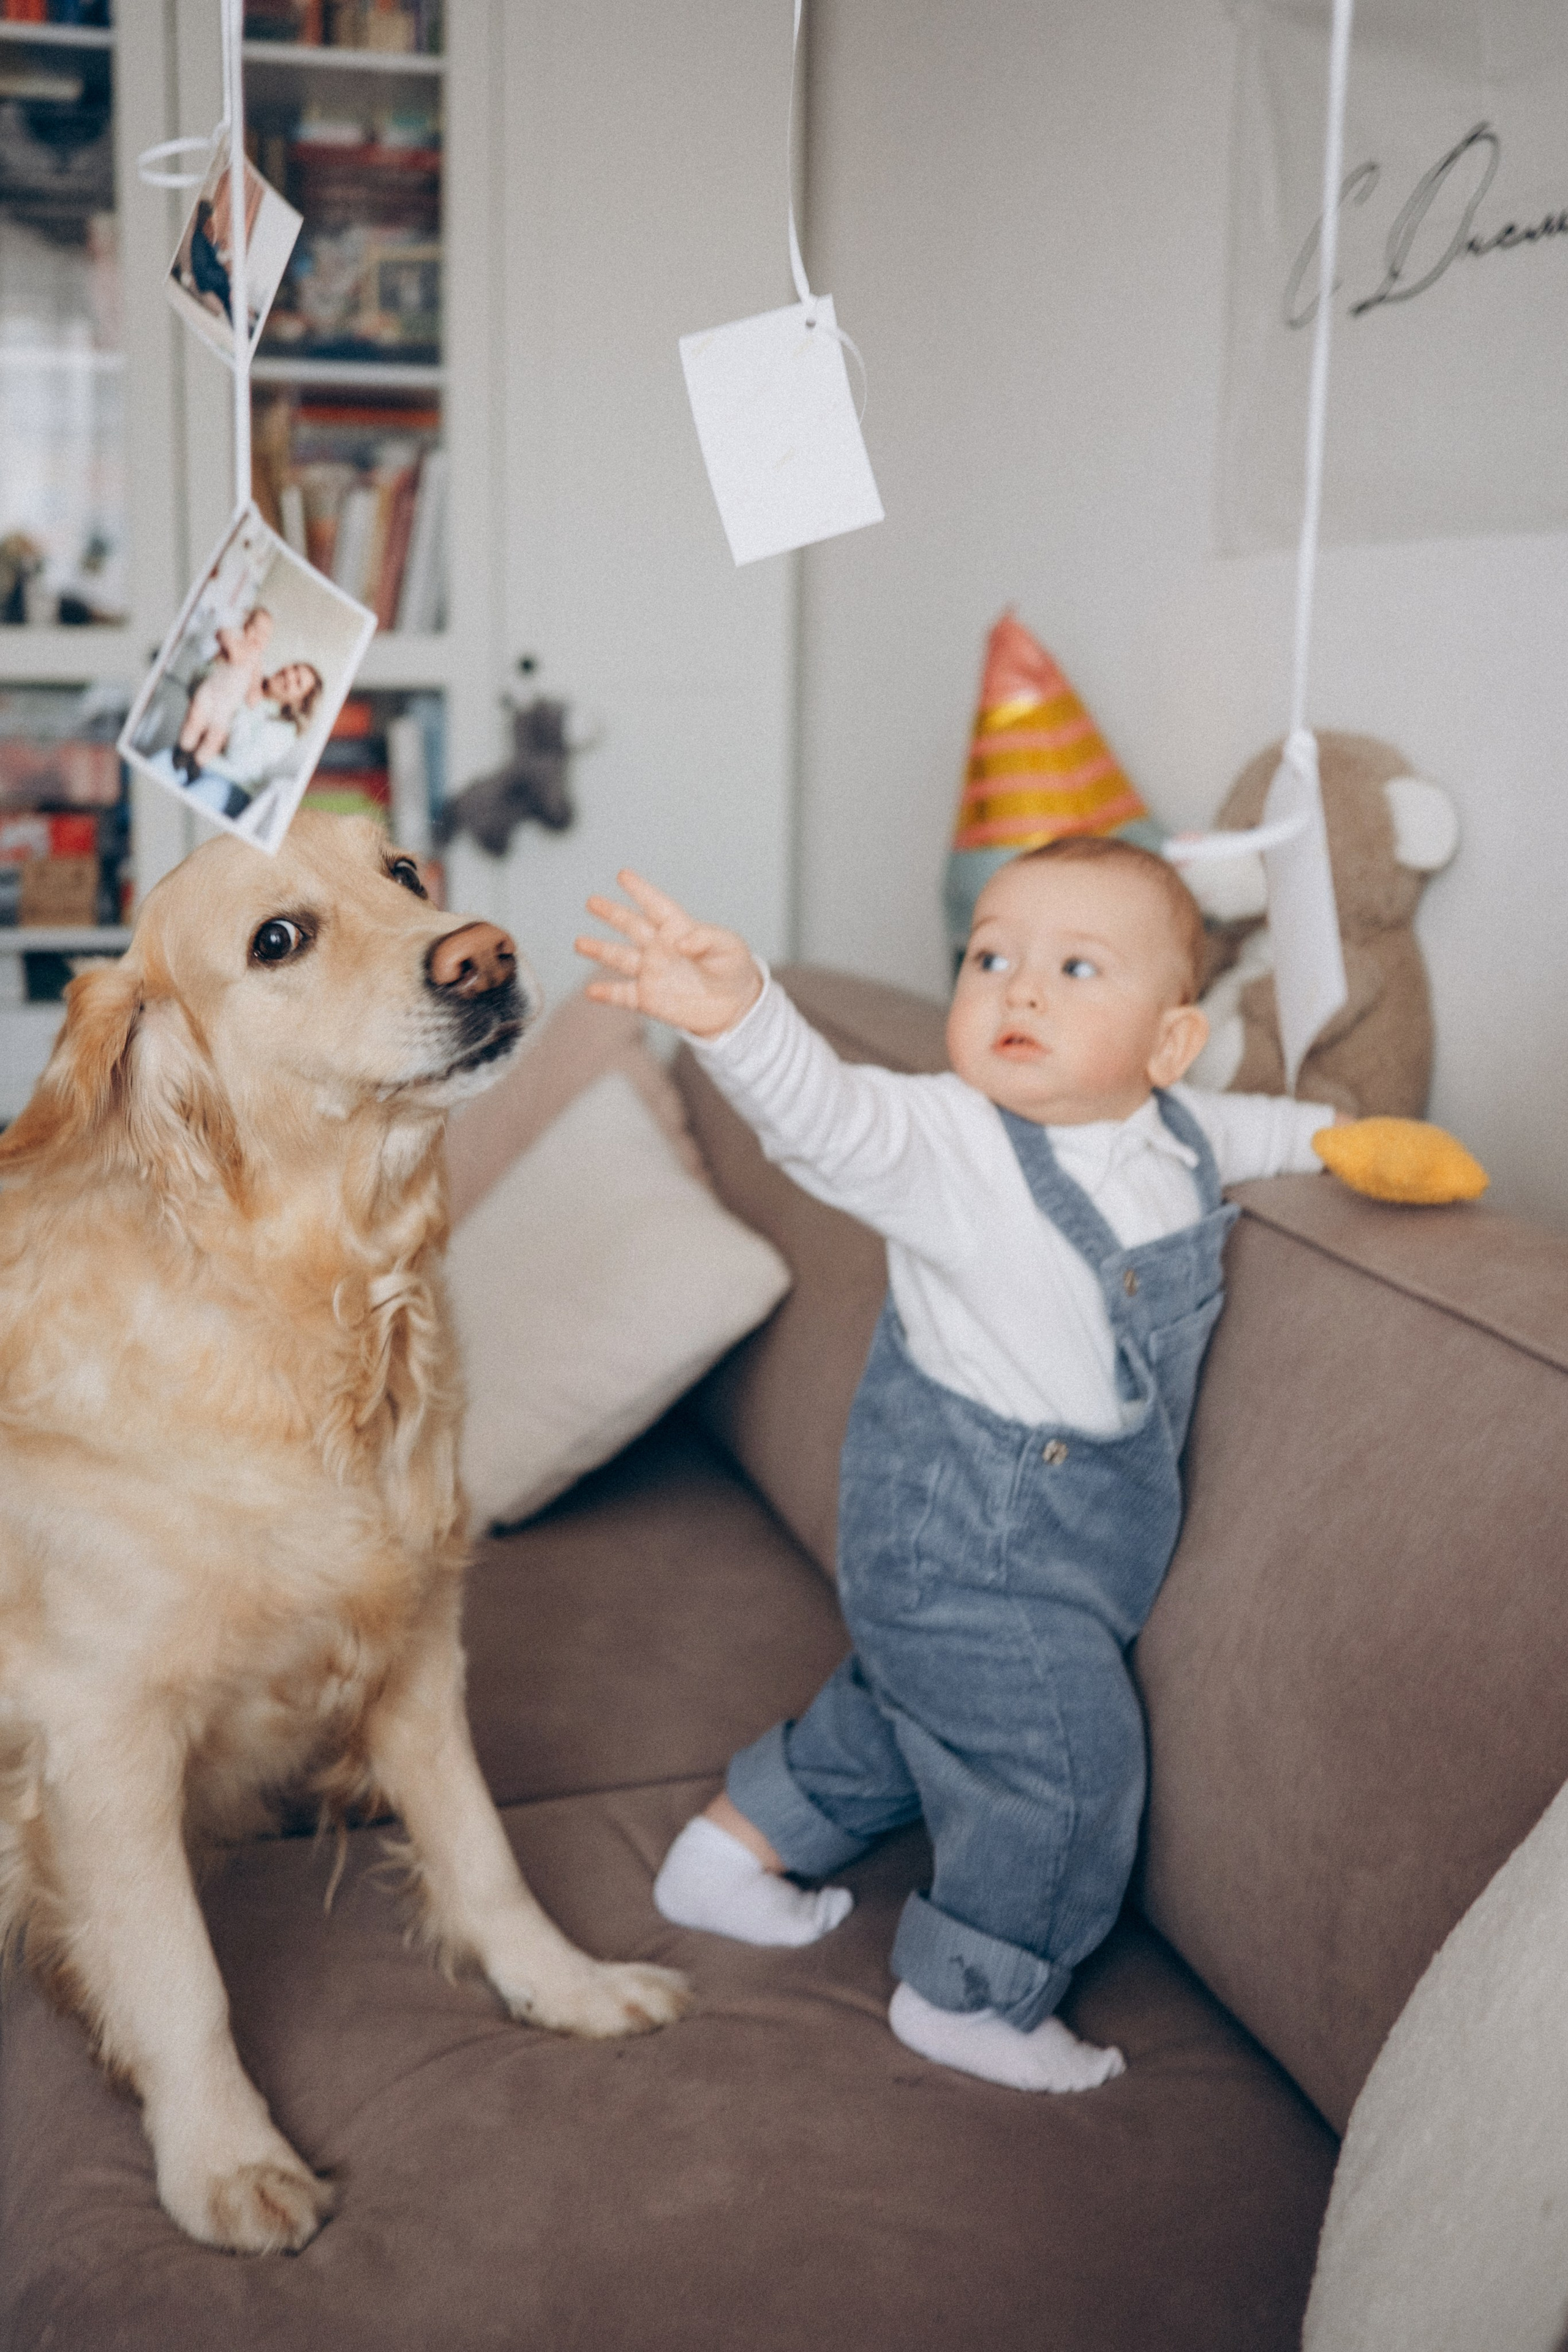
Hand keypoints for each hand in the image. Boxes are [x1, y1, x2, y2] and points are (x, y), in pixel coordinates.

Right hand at [576, 871, 761, 1038]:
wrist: (734, 1008)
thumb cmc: (733, 971)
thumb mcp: (728, 949)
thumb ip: (706, 940)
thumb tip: (682, 942)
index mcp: (679, 929)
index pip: (656, 905)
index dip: (640, 890)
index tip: (623, 875)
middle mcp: (659, 948)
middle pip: (630, 926)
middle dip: (611, 913)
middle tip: (592, 901)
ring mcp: (651, 972)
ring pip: (619, 958)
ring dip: (599, 950)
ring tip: (579, 942)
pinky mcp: (648, 998)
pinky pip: (622, 994)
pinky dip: (606, 993)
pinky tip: (590, 991)